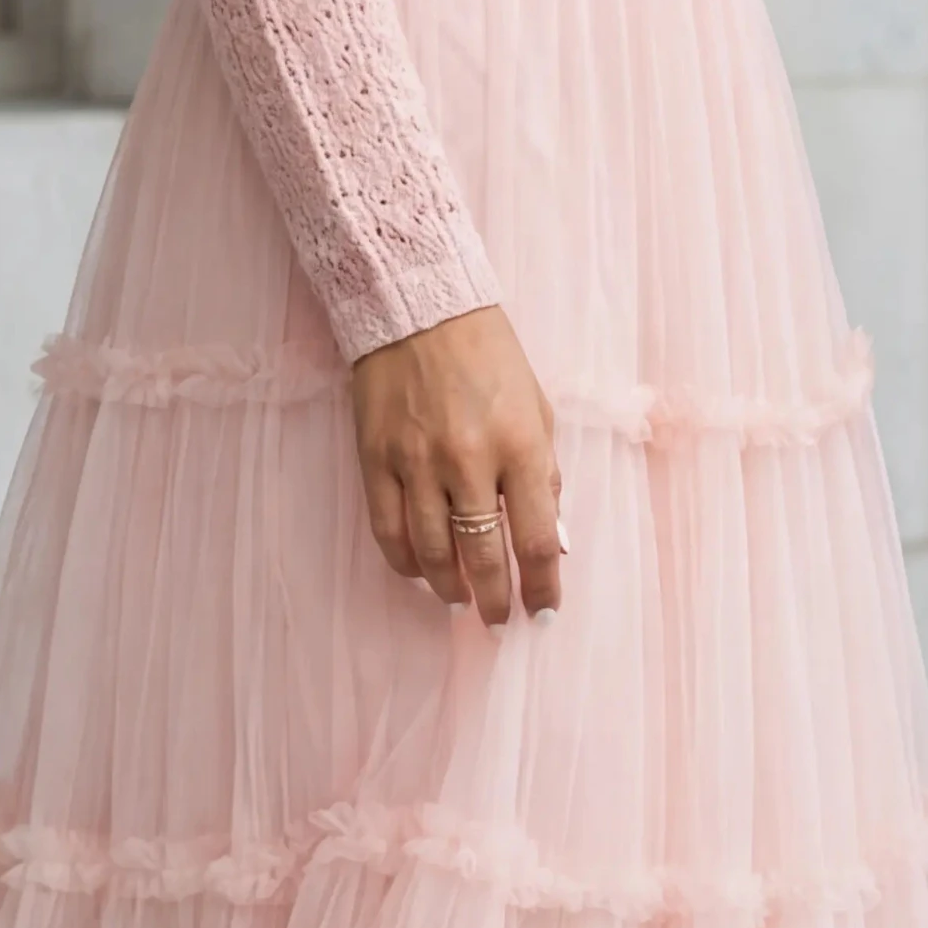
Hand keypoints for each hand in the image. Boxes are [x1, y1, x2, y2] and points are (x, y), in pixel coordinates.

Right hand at [348, 302, 563, 625]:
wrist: (418, 308)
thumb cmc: (488, 357)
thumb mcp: (536, 409)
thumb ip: (544, 476)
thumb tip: (551, 541)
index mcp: (520, 445)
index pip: (537, 539)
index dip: (542, 586)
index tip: (543, 609)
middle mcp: (469, 460)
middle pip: (483, 556)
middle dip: (495, 599)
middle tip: (499, 619)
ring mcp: (417, 462)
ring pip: (431, 552)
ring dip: (449, 587)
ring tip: (459, 598)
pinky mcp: (376, 459)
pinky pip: (388, 531)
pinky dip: (404, 562)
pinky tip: (419, 571)